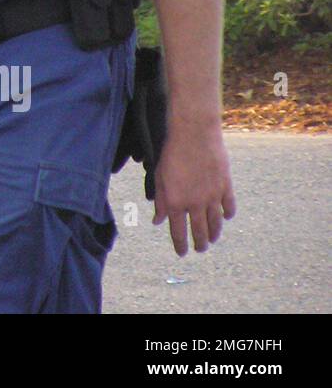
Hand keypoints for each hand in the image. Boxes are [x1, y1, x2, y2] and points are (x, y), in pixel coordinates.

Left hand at [153, 125, 235, 255]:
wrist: (194, 134)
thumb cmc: (172, 153)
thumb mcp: (159, 177)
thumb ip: (161, 201)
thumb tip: (158, 221)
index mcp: (176, 202)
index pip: (178, 231)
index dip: (180, 244)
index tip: (182, 253)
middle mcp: (195, 203)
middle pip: (199, 231)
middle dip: (199, 243)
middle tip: (199, 249)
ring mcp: (213, 196)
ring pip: (216, 223)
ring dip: (214, 233)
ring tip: (212, 240)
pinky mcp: (225, 186)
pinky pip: (229, 206)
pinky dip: (228, 214)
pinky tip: (226, 218)